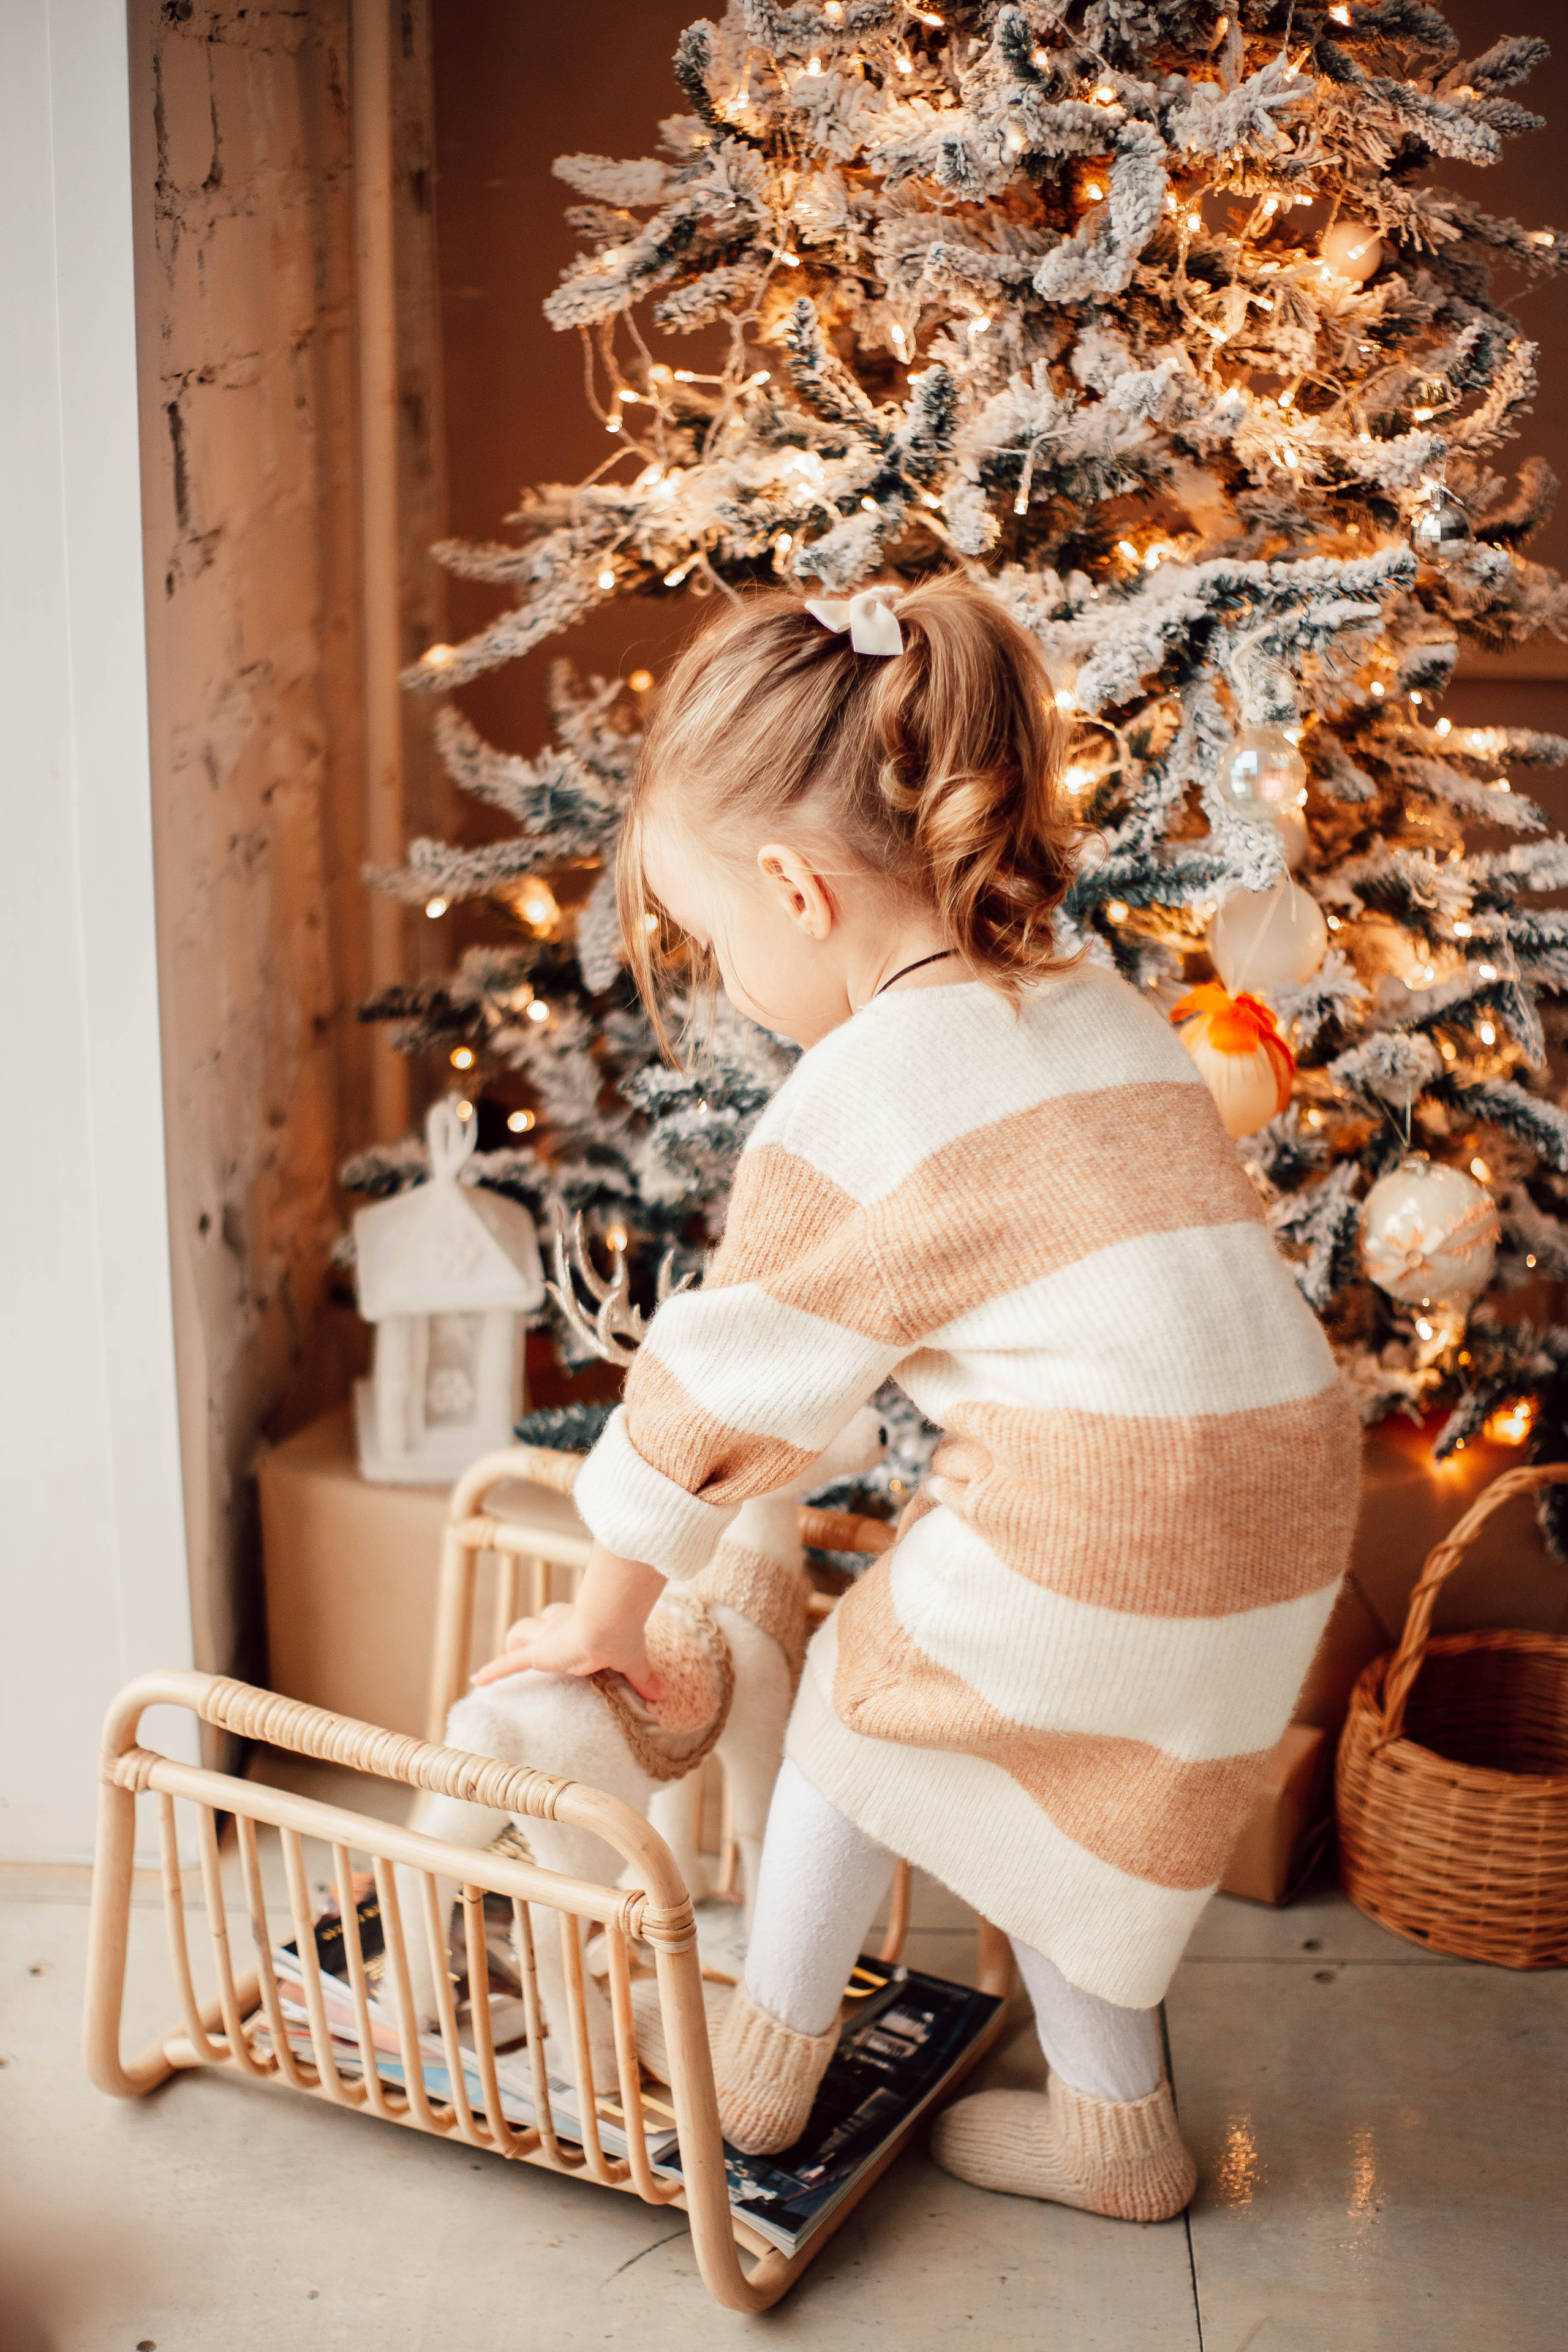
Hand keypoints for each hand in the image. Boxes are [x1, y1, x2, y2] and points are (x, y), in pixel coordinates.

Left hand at [469, 1544, 667, 1704]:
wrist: (610, 1627)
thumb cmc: (623, 1636)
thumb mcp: (634, 1661)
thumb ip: (645, 1678)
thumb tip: (664, 1696)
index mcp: (582, 1623)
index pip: (566, 1622)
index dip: (562, 1628)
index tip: (564, 1636)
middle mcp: (560, 1625)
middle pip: (540, 1624)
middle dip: (535, 1633)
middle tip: (531, 1649)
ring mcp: (547, 1638)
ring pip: (521, 1633)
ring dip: (514, 1646)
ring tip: (506, 1661)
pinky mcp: (538, 1652)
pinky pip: (510, 1662)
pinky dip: (493, 1671)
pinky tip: (477, 1680)